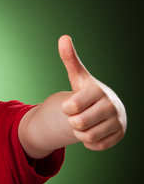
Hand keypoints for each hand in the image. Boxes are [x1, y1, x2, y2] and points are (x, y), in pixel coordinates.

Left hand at [58, 35, 125, 149]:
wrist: (106, 107)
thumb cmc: (87, 92)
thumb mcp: (78, 77)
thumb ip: (70, 59)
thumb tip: (63, 37)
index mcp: (98, 91)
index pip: (72, 106)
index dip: (67, 109)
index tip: (70, 106)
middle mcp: (111, 105)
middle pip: (78, 123)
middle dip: (72, 122)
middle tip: (77, 116)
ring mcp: (118, 121)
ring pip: (87, 136)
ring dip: (80, 133)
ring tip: (84, 124)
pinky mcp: (120, 135)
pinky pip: (96, 146)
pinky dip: (89, 142)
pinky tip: (93, 131)